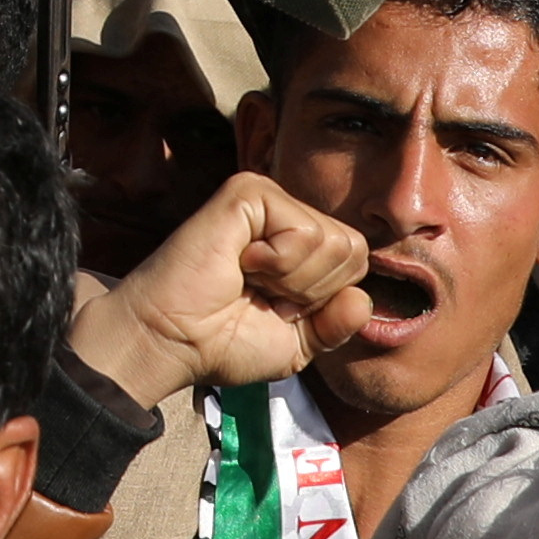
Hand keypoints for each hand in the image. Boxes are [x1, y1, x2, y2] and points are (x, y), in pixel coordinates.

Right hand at [72, 167, 370, 405]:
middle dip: (313, 290)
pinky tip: (241, 263)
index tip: (278, 309)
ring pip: (331, 240)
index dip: (325, 300)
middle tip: (261, 293)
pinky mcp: (249, 194)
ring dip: (292, 279)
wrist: (176, 341)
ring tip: (248, 278)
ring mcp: (267, 200)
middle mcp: (286, 215)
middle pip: (352, 249)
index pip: (357, 261)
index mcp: (299, 245)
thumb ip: (337, 323)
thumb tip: (363, 298)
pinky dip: (279, 262)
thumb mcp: (298, 344)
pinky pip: (304, 230)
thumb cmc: (223, 341)